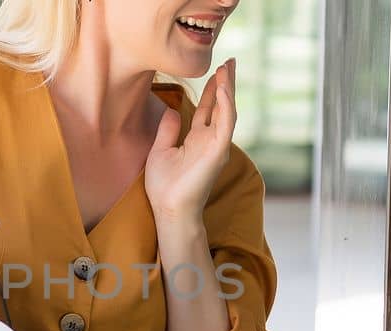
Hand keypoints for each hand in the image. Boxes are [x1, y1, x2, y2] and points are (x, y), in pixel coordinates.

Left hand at [145, 59, 236, 223]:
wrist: (168, 209)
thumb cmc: (165, 187)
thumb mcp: (161, 150)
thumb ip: (168, 130)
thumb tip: (173, 110)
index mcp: (198, 140)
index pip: (208, 109)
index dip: (212, 90)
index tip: (216, 71)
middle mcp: (210, 141)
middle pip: (221, 106)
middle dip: (225, 84)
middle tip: (230, 62)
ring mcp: (216, 146)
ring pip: (227, 111)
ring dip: (228, 90)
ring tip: (228, 69)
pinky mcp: (218, 152)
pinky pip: (225, 124)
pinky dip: (225, 106)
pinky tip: (223, 89)